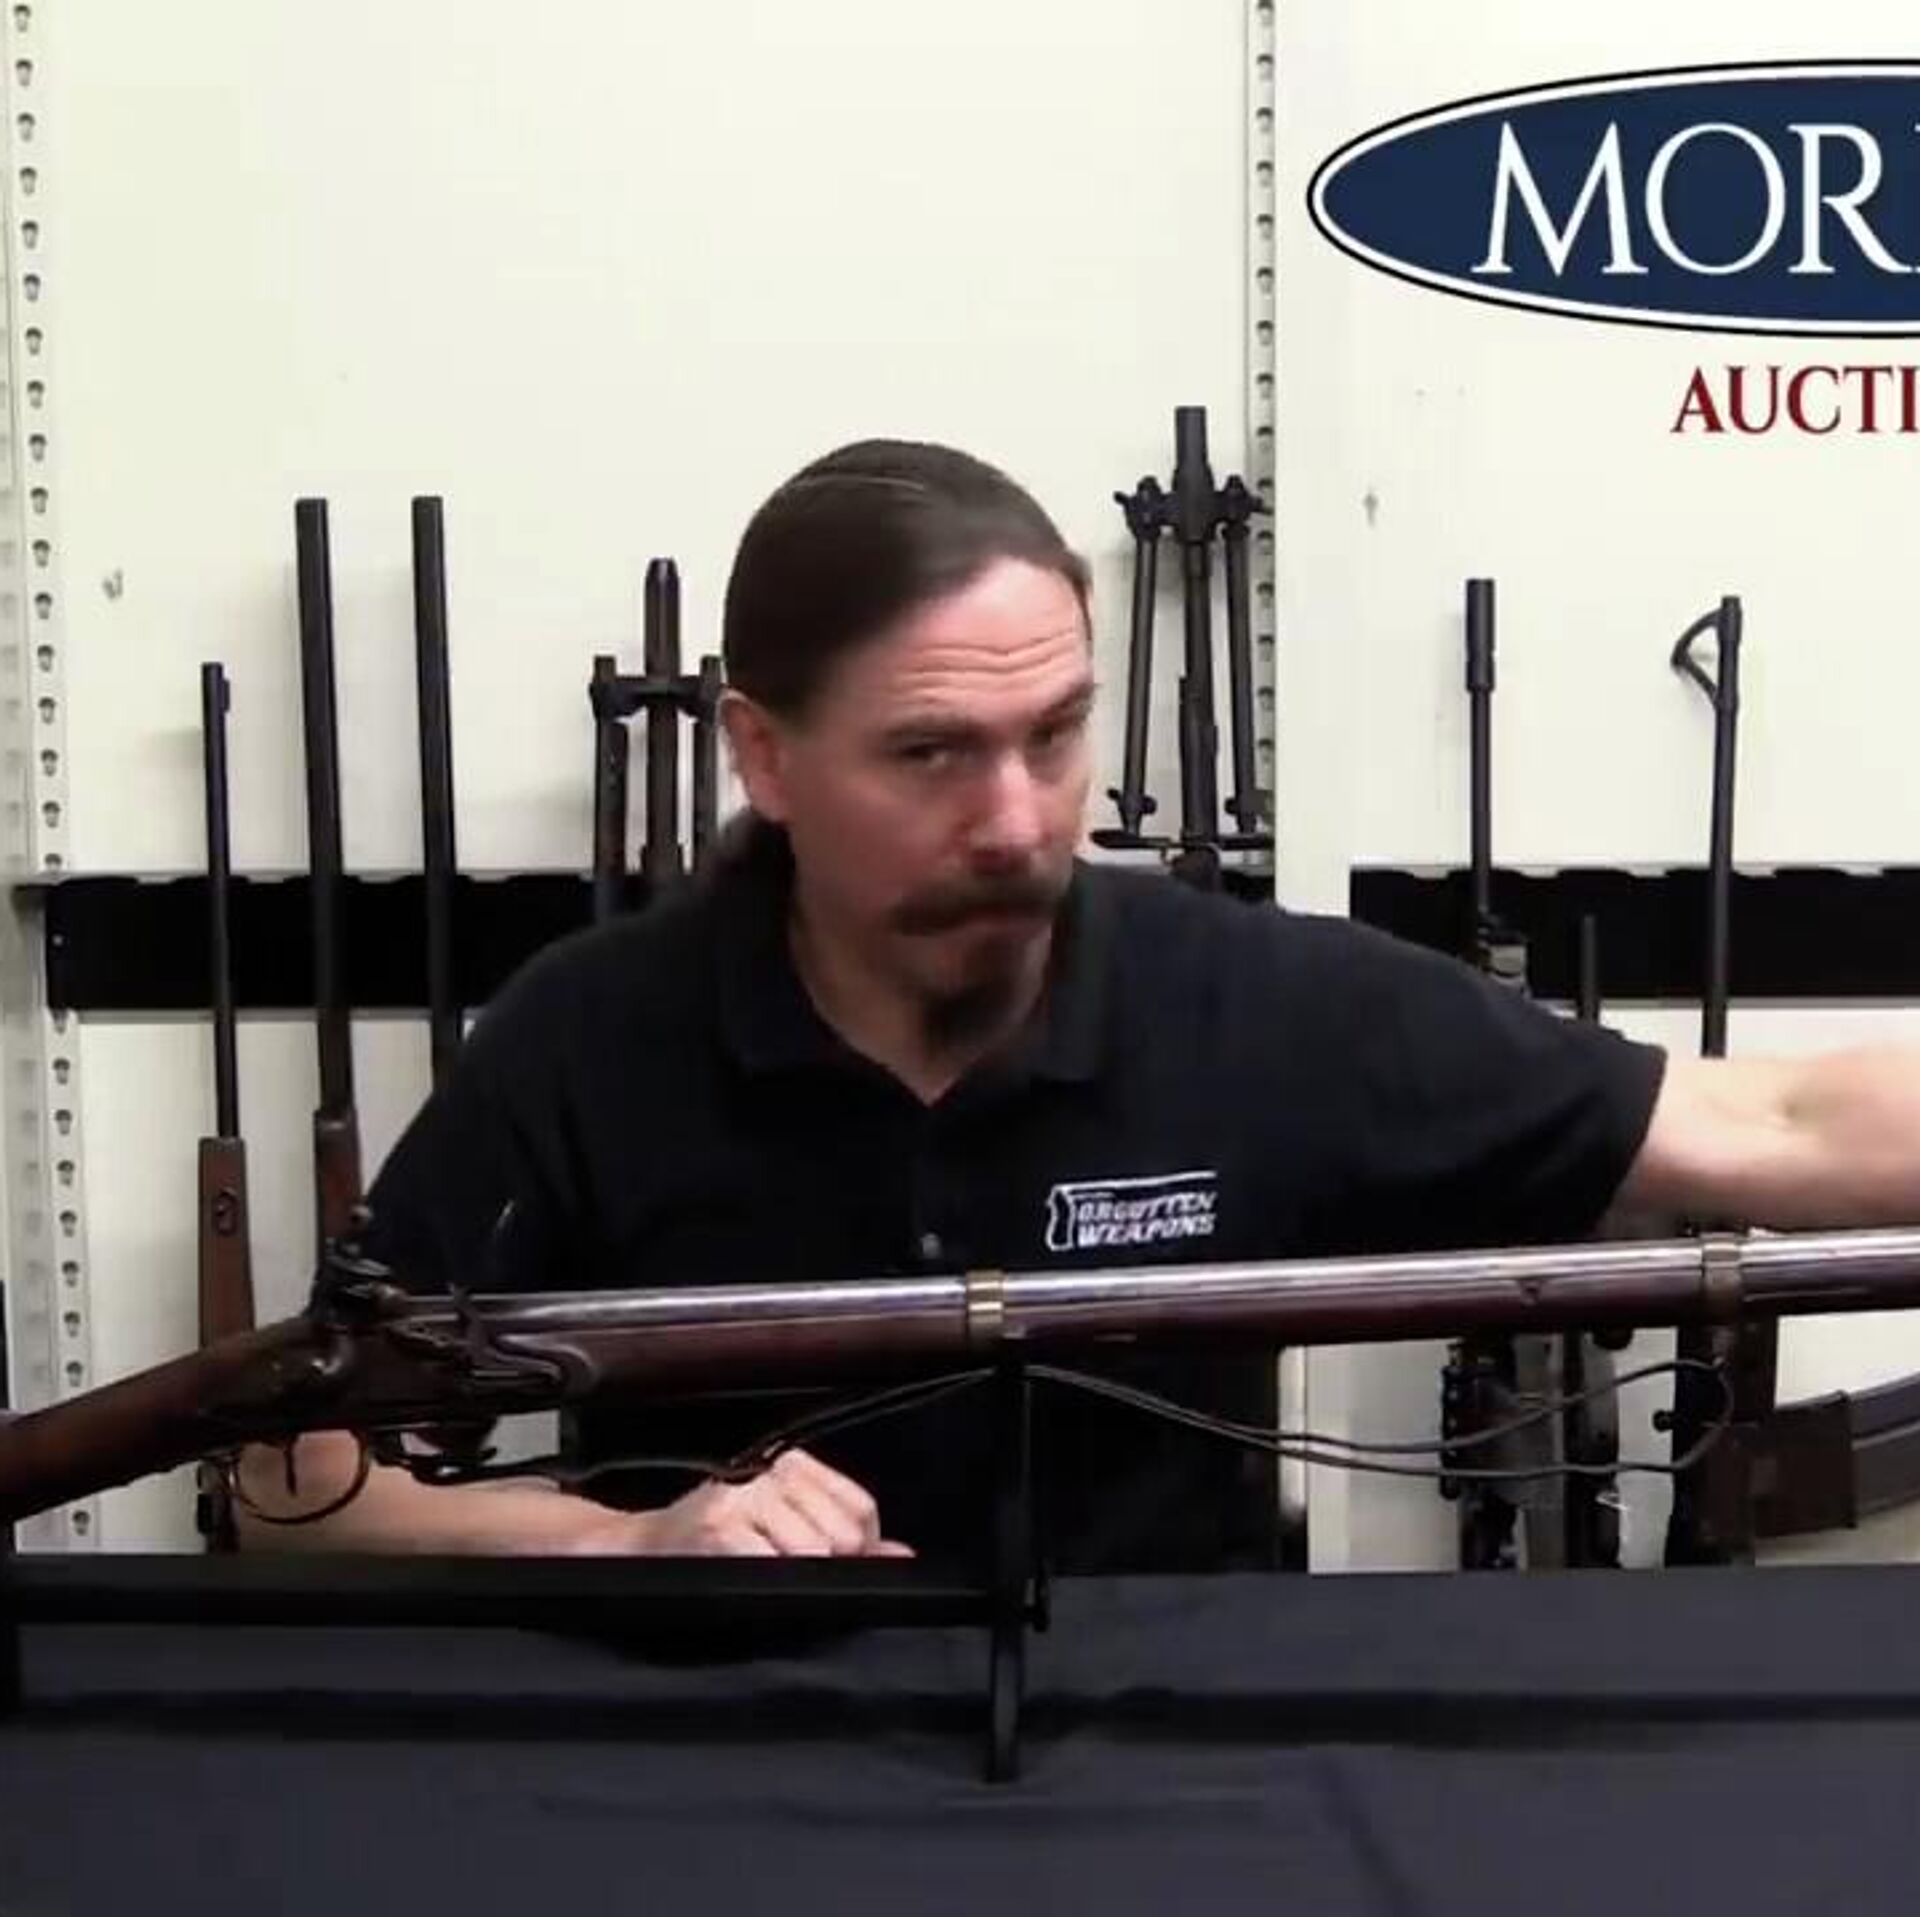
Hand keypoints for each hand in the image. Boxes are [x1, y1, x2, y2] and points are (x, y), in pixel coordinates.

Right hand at [563, 1448, 913, 1557]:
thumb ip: (846, 1540)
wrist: (642, 1550)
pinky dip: (767, 1582)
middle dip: (830, 1568)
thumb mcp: (784, 1529)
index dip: (862, 1548)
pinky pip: (771, 1565)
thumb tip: (902, 1556)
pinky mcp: (717, 1527)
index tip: (841, 1565)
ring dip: (796, 1580)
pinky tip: (748, 1580)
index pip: (859, 1507)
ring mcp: (743, 1498)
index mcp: (792, 1466)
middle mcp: (770, 1474)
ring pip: (813, 1553)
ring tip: (766, 1577)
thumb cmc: (716, 1544)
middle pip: (842, 1534)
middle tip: (795, 1576)